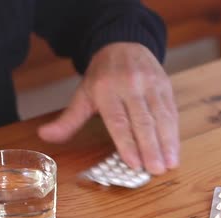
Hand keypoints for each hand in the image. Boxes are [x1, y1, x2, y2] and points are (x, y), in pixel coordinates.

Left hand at [38, 42, 178, 174]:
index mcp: (107, 89)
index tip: (134, 163)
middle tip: (156, 170)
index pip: (118, 121)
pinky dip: (174, 132)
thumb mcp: (83, 95)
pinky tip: (175, 149)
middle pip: (142, 121)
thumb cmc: (102, 76)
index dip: (127, 143)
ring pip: (161, 117)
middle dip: (151, 148)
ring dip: (167, 142)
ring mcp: (151, 84)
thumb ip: (68, 120)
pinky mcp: (165, 85)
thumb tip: (45, 136)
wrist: (123, 44)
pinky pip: (171, 111)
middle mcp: (131, 86)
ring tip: (170, 163)